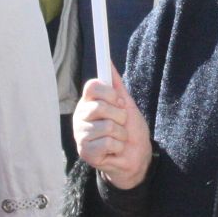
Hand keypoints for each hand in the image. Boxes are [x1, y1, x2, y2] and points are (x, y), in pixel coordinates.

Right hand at [73, 74, 150, 190]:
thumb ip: (116, 85)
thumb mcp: (126, 104)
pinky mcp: (85, 152)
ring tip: (119, 139)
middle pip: (100, 106)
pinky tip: (114, 150)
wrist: (137, 155)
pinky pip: (108, 142)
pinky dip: (118, 146)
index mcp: (88, 103)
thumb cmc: (130, 129)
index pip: (92, 86)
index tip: (119, 102)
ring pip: (107, 126)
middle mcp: (80, 117)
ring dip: (121, 134)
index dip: (109, 93)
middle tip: (121, 123)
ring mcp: (81, 134)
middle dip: (119, 116)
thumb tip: (108, 61)